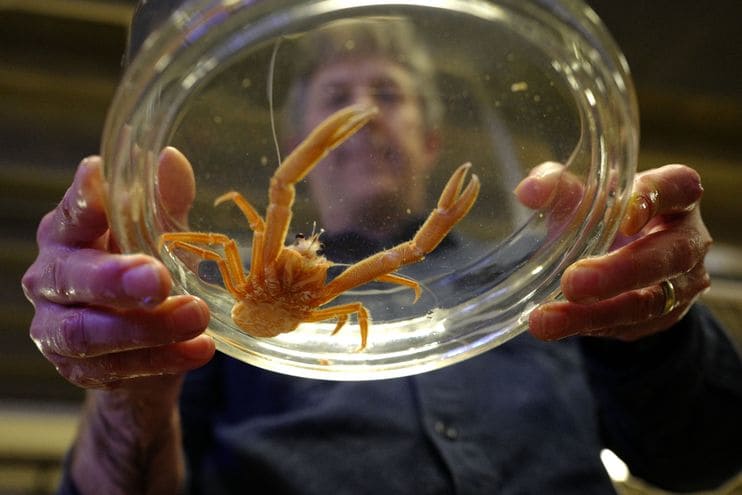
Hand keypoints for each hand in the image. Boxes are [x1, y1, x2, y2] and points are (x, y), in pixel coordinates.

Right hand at [22, 148, 214, 493]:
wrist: (137, 351)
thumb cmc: (144, 275)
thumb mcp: (160, 238)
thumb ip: (164, 204)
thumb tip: (171, 158)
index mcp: (68, 235)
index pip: (70, 214)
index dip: (83, 199)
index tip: (98, 176)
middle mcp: (51, 279)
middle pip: (70, 278)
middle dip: (114, 280)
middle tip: (158, 278)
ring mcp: (56, 328)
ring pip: (87, 333)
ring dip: (146, 328)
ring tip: (196, 316)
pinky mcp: (78, 370)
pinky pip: (116, 369)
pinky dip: (163, 360)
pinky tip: (200, 349)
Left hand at [515, 162, 710, 340]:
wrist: (624, 257)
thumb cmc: (605, 212)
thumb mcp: (584, 194)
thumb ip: (558, 187)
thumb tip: (529, 191)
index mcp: (676, 194)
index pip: (678, 188)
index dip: (655, 199)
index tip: (626, 215)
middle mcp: (688, 239)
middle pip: (670, 255)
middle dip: (620, 272)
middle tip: (573, 282)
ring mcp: (683, 283)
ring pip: (649, 302)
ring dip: (596, 313)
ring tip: (547, 319)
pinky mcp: (665, 317)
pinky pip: (631, 327)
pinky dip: (591, 326)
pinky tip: (558, 326)